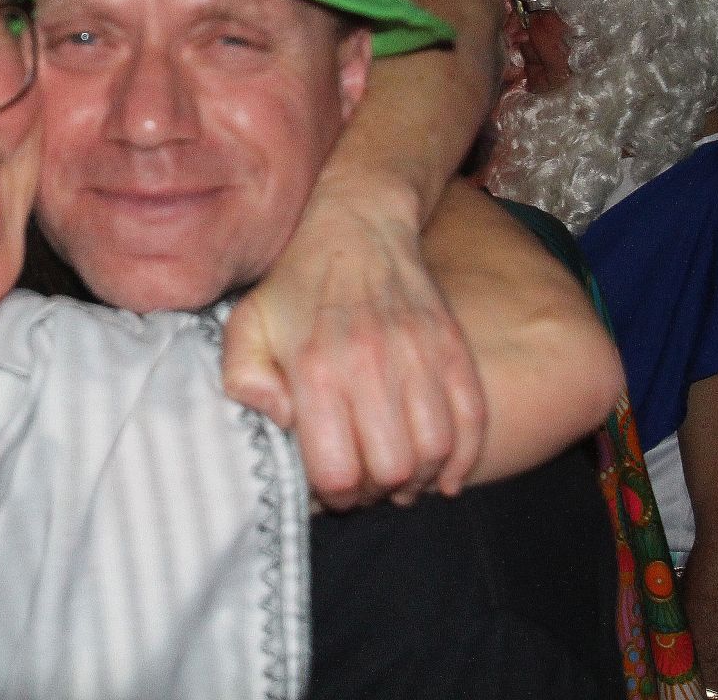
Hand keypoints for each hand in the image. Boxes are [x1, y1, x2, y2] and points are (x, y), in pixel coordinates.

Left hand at [222, 169, 486, 509]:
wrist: (357, 223)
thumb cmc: (295, 285)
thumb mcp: (246, 324)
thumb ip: (244, 378)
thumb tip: (281, 421)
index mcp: (315, 368)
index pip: (336, 471)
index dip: (332, 495)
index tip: (326, 486)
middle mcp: (370, 364)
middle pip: (391, 470)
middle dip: (374, 491)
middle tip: (363, 483)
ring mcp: (418, 355)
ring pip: (435, 451)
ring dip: (419, 480)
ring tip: (398, 479)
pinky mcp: (451, 347)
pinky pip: (473, 419)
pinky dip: (465, 458)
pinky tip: (444, 474)